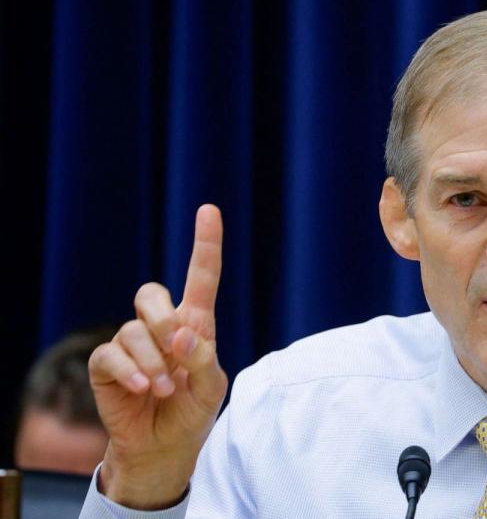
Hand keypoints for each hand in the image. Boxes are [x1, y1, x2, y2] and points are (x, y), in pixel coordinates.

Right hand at [88, 204, 227, 509]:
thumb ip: (203, 358)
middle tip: (178, 351)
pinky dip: (130, 370)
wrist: (164, 444)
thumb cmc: (192, 410)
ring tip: (164, 388)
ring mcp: (132, 343)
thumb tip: (182, 332)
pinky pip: (111, 352)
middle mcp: (161, 326)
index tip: (208, 210)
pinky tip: (142, 387)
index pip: (201, 277)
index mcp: (195, 324)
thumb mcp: (211, 387)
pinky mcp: (108, 363)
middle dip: (163, 319)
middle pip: (151, 294)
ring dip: (153, 359)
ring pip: (133, 328)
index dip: (205, 244)